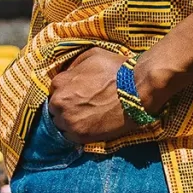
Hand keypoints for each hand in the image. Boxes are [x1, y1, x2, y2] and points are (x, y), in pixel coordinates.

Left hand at [45, 47, 163, 144]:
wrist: (137, 90)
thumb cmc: (116, 70)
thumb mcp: (92, 55)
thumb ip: (74, 64)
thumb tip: (68, 73)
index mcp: (60, 82)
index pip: (55, 89)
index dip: (67, 90)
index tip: (78, 91)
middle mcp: (60, 103)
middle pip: (55, 108)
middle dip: (66, 106)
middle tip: (83, 104)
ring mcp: (69, 121)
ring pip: (61, 123)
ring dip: (70, 120)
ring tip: (87, 116)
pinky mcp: (81, 136)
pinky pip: (70, 136)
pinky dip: (77, 131)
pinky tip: (90, 125)